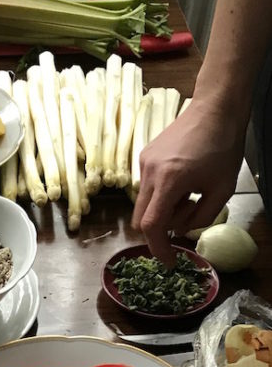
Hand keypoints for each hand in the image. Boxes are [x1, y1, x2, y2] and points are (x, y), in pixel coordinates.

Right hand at [132, 100, 244, 263]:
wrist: (216, 106)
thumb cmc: (224, 146)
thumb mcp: (223, 190)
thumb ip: (201, 218)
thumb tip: (181, 231)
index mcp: (170, 181)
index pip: (152, 226)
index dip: (158, 248)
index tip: (169, 260)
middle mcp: (150, 173)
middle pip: (141, 220)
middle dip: (161, 228)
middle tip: (188, 213)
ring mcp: (144, 163)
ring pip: (143, 205)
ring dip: (162, 210)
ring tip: (189, 193)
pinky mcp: (144, 157)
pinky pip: (147, 188)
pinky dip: (161, 194)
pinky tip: (182, 180)